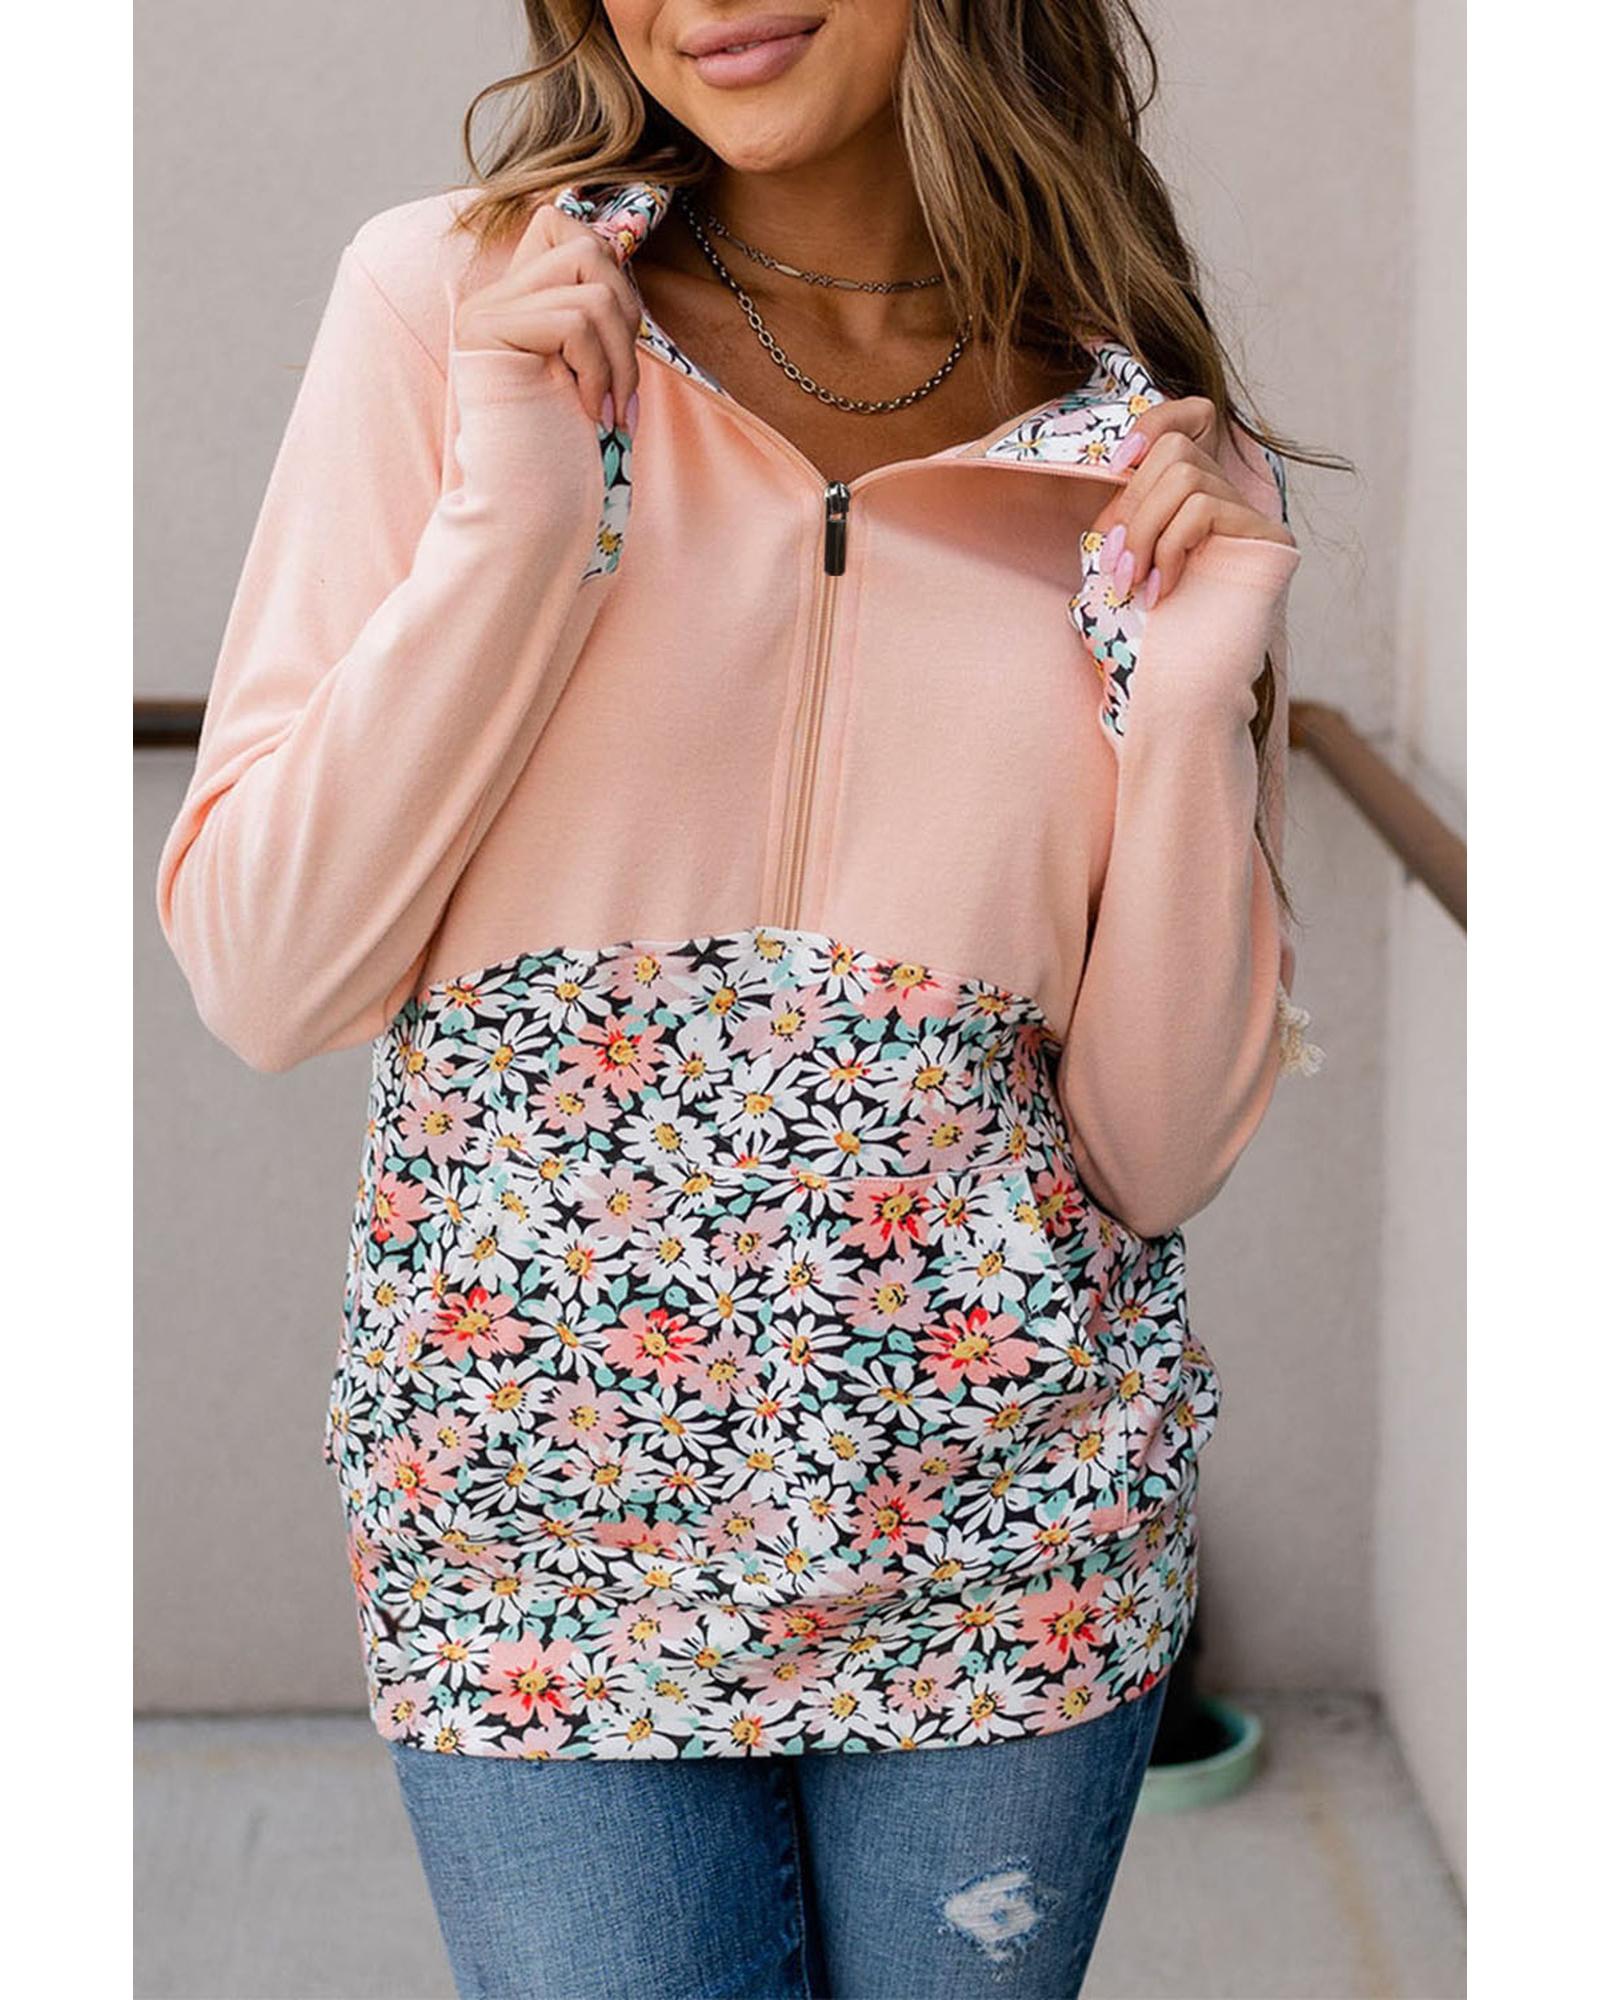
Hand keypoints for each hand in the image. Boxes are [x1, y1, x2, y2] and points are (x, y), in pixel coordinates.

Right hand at [453, 201, 642, 430]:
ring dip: (620, 357)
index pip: (563, 225)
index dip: (610, 269)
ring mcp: (486, 310)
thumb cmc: (569, 453)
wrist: (531, 510)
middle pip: (587, 248)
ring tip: (611, 409)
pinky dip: (599, 372)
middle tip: (623, 387)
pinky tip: (590, 413)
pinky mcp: (487, 331)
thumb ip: (595, 312)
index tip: (619, 343)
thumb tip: (622, 250)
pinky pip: (574, 321)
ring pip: (592, 286)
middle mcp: (494, 296)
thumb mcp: (592, 369)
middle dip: (628, 318)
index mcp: (517, 300)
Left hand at [1089, 398, 1292, 608]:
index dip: (1150, 426)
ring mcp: (1250, 509)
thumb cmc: (1164, 614)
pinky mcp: (1267, 532)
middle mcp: (1228, 488)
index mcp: (1196, 484)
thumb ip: (1124, 522)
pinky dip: (1171, 547)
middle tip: (1117, 566)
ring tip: (1137, 582)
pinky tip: (1164, 587)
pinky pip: (1203, 508)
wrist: (1202, 664)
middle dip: (1132, 508)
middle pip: (1174, 450)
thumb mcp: (1134, 557)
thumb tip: (1104, 504)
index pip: (1186, 417)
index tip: (1115, 465)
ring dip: (1146, 532)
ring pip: (1185, 477)